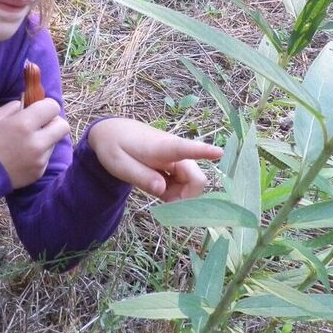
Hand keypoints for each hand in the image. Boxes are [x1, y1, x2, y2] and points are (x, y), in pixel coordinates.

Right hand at [0, 98, 69, 188]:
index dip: (47, 106)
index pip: (53, 107)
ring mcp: (40, 159)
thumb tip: (26, 103)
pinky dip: (39, 154)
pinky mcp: (39, 172)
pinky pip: (47, 157)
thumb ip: (14, 107)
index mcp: (24, 124)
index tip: (39, 110)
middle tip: (41, 125)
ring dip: (46, 139)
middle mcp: (37, 142)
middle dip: (54, 122)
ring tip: (28, 142)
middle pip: (63, 126)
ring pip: (55, 142)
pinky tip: (24, 156)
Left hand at [87, 118, 222, 201]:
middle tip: (162, 200)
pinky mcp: (177, 167)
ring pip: (192, 185)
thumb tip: (162, 191)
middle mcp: (176, 153)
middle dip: (186, 196)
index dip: (203, 151)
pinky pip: (185, 186)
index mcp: (162, 147)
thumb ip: (141, 177)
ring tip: (155, 189)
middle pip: (196, 179)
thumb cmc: (115, 147)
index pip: (185, 148)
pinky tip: (159, 187)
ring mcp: (179, 160)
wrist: (113, 133)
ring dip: (179, 196)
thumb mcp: (119, 165)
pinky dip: (175, 193)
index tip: (219, 152)